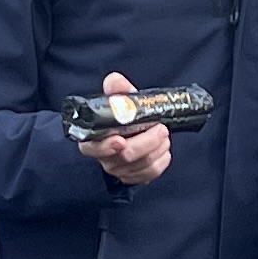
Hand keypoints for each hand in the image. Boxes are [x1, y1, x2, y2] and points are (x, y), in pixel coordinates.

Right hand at [77, 71, 171, 187]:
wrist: (132, 129)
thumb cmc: (121, 114)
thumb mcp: (117, 98)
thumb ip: (116, 89)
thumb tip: (116, 81)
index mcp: (92, 138)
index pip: (94, 148)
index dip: (106, 146)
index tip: (120, 140)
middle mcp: (103, 158)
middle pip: (124, 157)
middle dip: (146, 142)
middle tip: (161, 129)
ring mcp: (119, 170)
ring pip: (140, 166)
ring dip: (157, 150)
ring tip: (164, 135)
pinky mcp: (134, 177)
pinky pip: (149, 174)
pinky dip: (161, 162)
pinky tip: (164, 149)